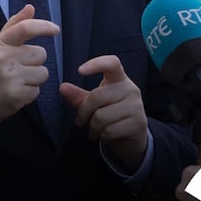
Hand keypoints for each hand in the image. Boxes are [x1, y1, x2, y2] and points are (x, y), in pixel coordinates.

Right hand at [0, 4, 58, 135]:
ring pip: (43, 72)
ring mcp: (10, 77)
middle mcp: (4, 58)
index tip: (55, 29)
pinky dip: (30, 92)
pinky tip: (17, 92)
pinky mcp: (16, 95)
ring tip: (18, 81)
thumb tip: (31, 8)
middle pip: (41, 54)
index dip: (43, 26)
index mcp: (0, 44)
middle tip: (19, 68)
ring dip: (35, 78)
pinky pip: (38, 90)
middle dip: (35, 62)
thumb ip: (15, 26)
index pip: (25, 28)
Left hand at [60, 55, 147, 171]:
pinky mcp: (138, 123)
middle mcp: (130, 89)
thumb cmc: (112, 115)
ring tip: (95, 130)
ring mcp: (136, 106)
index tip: (80, 71)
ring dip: (93, 127)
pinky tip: (106, 135)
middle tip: (80, 121)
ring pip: (101, 116)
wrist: (133, 137)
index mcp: (119, 79)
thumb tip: (62, 87)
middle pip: (97, 96)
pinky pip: (110, 130)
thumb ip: (79, 96)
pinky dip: (103, 136)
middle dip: (83, 112)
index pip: (112, 63)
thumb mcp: (95, 104)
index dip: (96, 64)